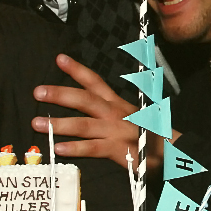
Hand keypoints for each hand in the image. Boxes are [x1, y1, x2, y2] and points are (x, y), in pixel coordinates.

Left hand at [33, 54, 168, 170]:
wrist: (175, 152)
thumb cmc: (149, 136)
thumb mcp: (132, 116)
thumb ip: (111, 112)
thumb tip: (90, 107)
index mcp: (118, 104)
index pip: (96, 82)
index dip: (77, 69)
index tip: (59, 58)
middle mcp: (116, 114)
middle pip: (85, 100)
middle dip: (60, 94)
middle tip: (37, 91)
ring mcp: (116, 131)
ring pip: (84, 124)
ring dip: (59, 123)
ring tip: (36, 123)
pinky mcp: (119, 150)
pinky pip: (94, 148)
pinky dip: (76, 148)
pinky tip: (59, 148)